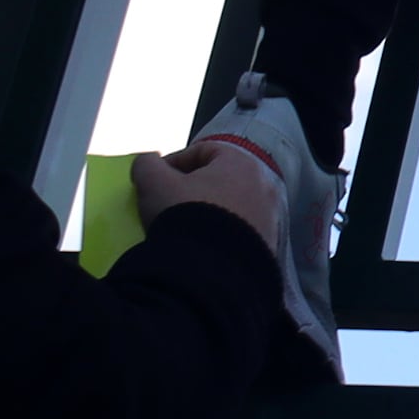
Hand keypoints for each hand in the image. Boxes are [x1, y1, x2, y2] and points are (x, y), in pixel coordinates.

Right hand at [135, 140, 283, 256]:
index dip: (177, 160)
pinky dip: (223, 234)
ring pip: (234, 206)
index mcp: (241, 162)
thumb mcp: (154, 184)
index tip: (158, 178)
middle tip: (171, 202)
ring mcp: (270, 216)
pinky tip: (202, 246)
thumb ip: (147, 165)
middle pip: (223, 179)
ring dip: (211, 211)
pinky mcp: (268, 244)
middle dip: (196, 188)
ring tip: (185, 227)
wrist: (210, 268)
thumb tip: (149, 161)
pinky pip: (242, 231)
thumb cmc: (184, 213)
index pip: (206, 150)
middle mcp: (263, 185)